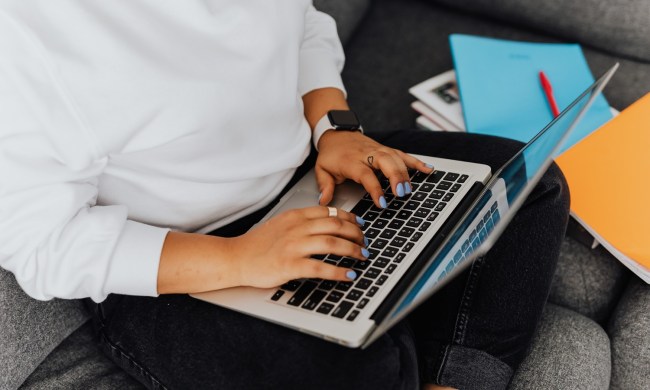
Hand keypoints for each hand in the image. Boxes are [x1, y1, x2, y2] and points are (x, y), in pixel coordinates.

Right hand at [229, 206, 368, 287]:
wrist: (236, 258)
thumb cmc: (257, 244)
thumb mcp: (280, 224)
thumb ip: (301, 222)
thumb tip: (326, 225)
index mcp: (295, 216)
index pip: (330, 212)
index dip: (350, 217)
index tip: (360, 224)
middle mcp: (297, 228)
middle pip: (336, 225)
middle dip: (356, 233)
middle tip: (365, 242)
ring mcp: (294, 246)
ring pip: (332, 243)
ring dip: (353, 250)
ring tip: (363, 256)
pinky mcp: (290, 265)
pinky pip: (321, 267)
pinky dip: (339, 271)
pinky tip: (350, 275)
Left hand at [316, 131, 433, 207]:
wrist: (336, 133)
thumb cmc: (331, 154)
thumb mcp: (321, 169)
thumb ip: (325, 186)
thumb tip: (324, 201)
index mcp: (352, 161)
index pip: (366, 175)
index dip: (375, 189)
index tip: (382, 203)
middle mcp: (367, 154)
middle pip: (386, 162)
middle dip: (396, 177)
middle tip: (401, 193)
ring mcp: (378, 150)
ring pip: (396, 158)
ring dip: (406, 173)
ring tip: (410, 189)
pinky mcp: (386, 149)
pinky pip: (403, 155)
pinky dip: (416, 162)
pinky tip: (428, 170)